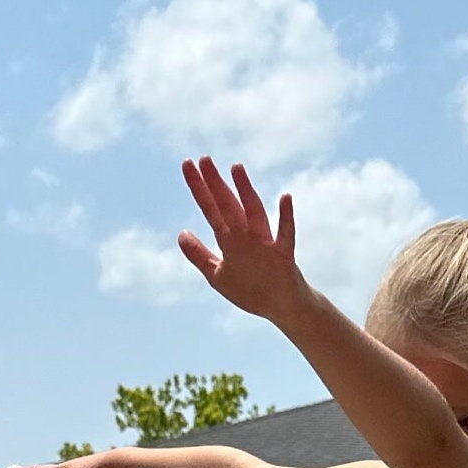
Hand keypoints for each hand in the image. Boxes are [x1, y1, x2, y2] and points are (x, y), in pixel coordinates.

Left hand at [178, 157, 303, 321]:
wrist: (283, 308)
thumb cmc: (251, 291)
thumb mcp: (218, 276)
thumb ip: (199, 256)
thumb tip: (181, 234)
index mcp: (230, 241)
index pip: (211, 209)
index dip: (199, 188)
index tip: (187, 164)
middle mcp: (246, 237)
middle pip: (228, 206)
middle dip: (216, 184)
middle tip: (204, 159)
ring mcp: (265, 244)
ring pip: (254, 214)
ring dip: (246, 192)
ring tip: (236, 168)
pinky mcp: (283, 256)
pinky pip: (285, 235)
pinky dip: (286, 218)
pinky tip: (285, 198)